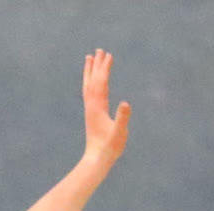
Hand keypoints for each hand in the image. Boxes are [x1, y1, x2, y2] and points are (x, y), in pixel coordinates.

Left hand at [81, 49, 131, 165]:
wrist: (97, 158)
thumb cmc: (110, 147)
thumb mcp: (119, 132)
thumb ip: (122, 117)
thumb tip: (126, 103)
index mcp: (98, 107)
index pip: (101, 82)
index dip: (105, 68)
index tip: (109, 55)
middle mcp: (91, 105)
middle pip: (93, 80)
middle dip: (97, 65)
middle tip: (100, 50)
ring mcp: (90, 109)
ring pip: (88, 85)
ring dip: (90, 71)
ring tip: (90, 58)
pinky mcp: (91, 114)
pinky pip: (88, 93)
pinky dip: (89, 82)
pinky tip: (91, 80)